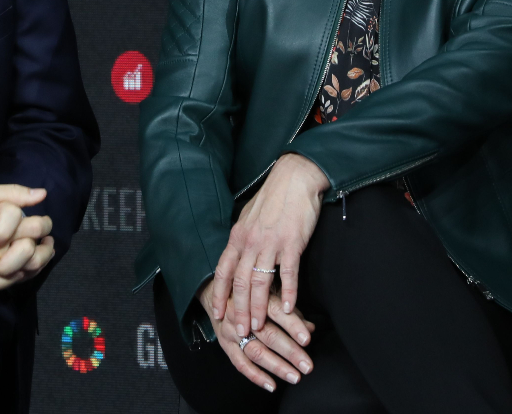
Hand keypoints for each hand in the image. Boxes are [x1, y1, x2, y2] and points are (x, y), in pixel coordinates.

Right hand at [0, 168, 54, 290]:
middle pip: (32, 249)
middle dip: (44, 239)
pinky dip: (24, 274)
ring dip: (40, 259)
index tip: (41, 214)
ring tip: (45, 248)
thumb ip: (13, 193)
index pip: (33, 226)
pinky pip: (9, 282)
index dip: (43, 220)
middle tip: (46, 231)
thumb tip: (42, 194)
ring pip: (25, 269)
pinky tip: (28, 264)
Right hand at [196, 280, 315, 391]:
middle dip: (290, 352)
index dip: (292, 326)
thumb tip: (310, 328)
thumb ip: (290, 312)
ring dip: (276, 366)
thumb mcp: (269, 295)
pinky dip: (256, 376)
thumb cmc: (249, 295)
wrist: (215, 293)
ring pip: (255, 351)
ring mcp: (232, 330)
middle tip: (307, 366)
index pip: (276, 312)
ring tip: (294, 376)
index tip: (307, 339)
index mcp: (255, 298)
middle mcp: (242, 314)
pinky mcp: (225, 344)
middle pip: (268, 335)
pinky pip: (240, 363)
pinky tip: (272, 385)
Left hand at [209, 153, 328, 339]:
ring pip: (260, 283)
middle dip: (239, 310)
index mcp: (237, 237)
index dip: (218, 295)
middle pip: (239, 283)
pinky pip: (288, 273)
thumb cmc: (273, 198)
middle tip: (241, 332)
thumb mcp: (248, 217)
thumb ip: (243, 239)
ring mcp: (270, 243)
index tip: (217, 314)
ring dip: (260, 308)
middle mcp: (249, 242)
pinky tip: (289, 308)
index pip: (222, 271)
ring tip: (260, 327)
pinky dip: (288, 293)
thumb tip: (237, 256)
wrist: (294, 178)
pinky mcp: (292, 243)